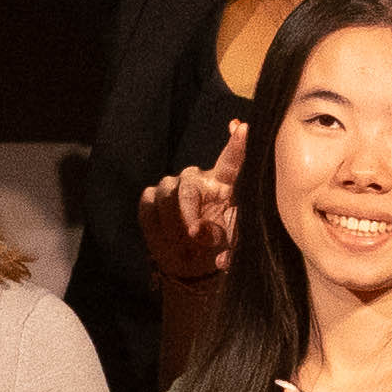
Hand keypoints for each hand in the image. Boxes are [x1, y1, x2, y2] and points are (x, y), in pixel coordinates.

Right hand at [136, 124, 243, 288]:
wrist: (190, 262)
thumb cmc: (217, 247)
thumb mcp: (229, 246)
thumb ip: (226, 247)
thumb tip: (214, 254)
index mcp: (224, 184)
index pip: (232, 161)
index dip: (237, 145)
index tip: (243, 128)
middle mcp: (198, 178)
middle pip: (189, 183)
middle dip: (188, 211)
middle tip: (194, 235)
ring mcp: (173, 185)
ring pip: (166, 193)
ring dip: (172, 223)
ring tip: (183, 245)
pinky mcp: (151, 196)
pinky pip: (148, 203)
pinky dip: (155, 224)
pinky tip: (166, 238)